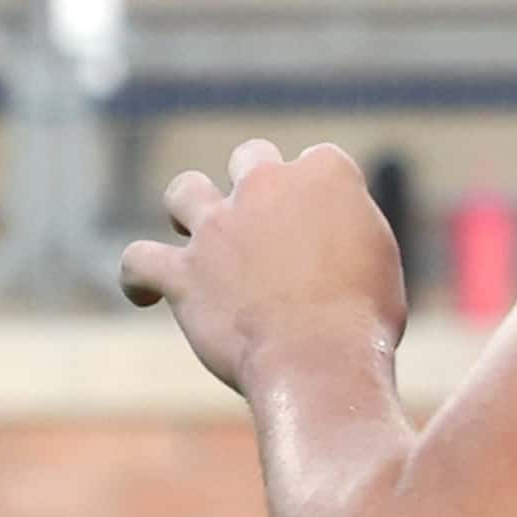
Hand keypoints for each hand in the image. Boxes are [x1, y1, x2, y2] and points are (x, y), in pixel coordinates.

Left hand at [120, 140, 407, 394]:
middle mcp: (266, 185)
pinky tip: (146, 292)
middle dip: (254, 183)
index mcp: (324, 173)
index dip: (320, 194)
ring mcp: (218, 226)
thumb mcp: (378, 254)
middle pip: (251, 158)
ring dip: (189, 208)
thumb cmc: (363, 315)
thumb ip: (347, 225)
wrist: (319, 358)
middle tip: (265, 222)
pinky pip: (138, 261)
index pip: (318, 160)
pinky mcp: (182, 272)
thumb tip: (330, 231)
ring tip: (199, 234)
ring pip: (184, 190)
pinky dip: (139, 277)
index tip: (325, 225)